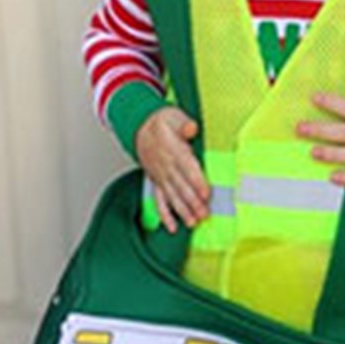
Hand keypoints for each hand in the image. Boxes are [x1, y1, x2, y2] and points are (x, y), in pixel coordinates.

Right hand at [135, 106, 209, 232]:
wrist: (139, 127)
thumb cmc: (161, 123)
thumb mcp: (173, 116)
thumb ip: (183, 124)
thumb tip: (191, 128)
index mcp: (174, 151)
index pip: (187, 169)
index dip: (197, 181)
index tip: (206, 193)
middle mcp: (167, 167)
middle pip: (181, 187)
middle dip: (193, 202)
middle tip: (204, 215)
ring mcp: (161, 177)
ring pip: (172, 196)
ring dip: (182, 211)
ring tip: (192, 223)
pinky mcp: (157, 182)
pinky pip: (159, 201)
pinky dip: (164, 215)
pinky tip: (172, 227)